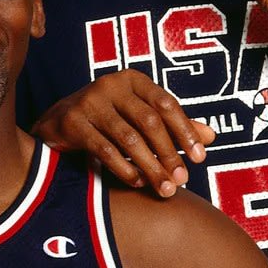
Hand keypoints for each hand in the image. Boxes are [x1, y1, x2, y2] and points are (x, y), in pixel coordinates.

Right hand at [32, 71, 213, 194]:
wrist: (56, 122)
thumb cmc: (106, 119)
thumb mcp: (139, 117)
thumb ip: (172, 125)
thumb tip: (211, 136)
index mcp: (132, 79)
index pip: (166, 104)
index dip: (185, 131)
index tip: (200, 158)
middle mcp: (110, 85)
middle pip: (149, 122)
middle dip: (169, 153)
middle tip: (183, 180)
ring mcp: (88, 102)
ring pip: (128, 138)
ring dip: (150, 166)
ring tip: (165, 188)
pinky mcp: (71, 122)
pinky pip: (104, 149)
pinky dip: (124, 168)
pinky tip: (138, 182)